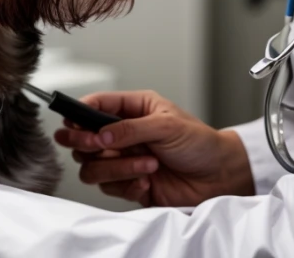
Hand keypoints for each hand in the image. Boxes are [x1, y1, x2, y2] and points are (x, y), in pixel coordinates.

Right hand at [54, 90, 253, 206]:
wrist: (219, 176)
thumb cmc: (200, 143)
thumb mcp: (167, 125)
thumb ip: (130, 129)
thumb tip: (101, 134)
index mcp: (132, 109)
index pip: (95, 106)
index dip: (79, 113)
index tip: (74, 122)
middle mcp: (123, 134)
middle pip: (83, 139)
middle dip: (86, 143)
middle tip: (96, 145)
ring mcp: (124, 161)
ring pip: (92, 166)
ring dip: (117, 167)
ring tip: (147, 164)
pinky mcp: (128, 185)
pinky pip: (110, 188)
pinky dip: (128, 184)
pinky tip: (149, 179)